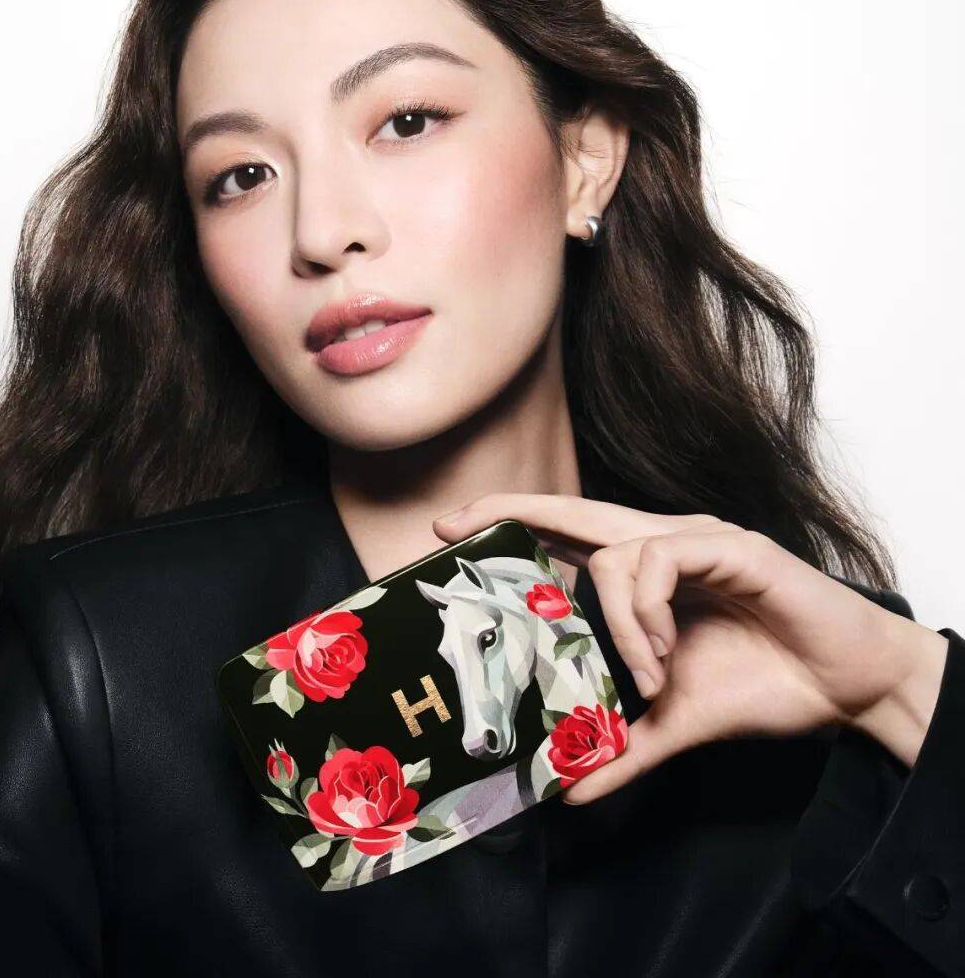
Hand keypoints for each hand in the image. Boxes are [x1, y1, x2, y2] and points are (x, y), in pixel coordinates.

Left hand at [432, 492, 940, 802]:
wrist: (848, 689)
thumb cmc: (765, 684)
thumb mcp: (674, 721)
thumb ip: (621, 745)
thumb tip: (566, 788)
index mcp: (651, 573)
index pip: (570, 537)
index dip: (515, 527)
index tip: (451, 531)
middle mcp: (667, 544)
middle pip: (575, 512)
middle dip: (511, 511)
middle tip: (451, 525)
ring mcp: (698, 541)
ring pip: (614, 550)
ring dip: (615, 621)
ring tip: (644, 673)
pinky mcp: (732, 548)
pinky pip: (660, 562)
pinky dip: (647, 614)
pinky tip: (664, 654)